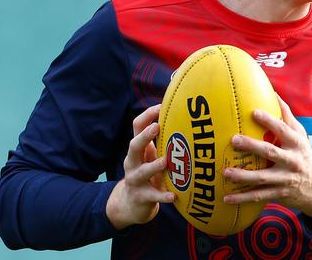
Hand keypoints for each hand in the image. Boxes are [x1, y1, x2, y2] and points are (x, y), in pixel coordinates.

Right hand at [106, 104, 174, 229]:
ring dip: (153, 166)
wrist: (131, 203)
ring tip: (165, 162)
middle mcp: (133, 162)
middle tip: (156, 127)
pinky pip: (153, 196)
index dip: (147, 115)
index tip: (160, 106)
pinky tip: (173, 196)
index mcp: (137, 149)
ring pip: (142, 171)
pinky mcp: (142, 197)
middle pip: (134, 146)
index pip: (137, 126)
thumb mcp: (151, 155)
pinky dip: (162, 196)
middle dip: (144, 136)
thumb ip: (161, 140)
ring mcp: (135, 180)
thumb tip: (181, 117)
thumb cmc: (147, 173)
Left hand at [222, 96, 311, 217]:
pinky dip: (242, 198)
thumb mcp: (301, 135)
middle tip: (234, 139)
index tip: (254, 112)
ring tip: (226, 171)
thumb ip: (287, 116)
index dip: (270, 121)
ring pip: (262, 178)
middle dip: (252, 146)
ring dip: (243, 176)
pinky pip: (258, 196)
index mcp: (296, 144)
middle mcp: (292, 161)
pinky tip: (226, 198)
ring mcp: (285, 180)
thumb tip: (273, 93)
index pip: (283, 130)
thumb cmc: (304, 155)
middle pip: (271, 152)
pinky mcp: (278, 194)